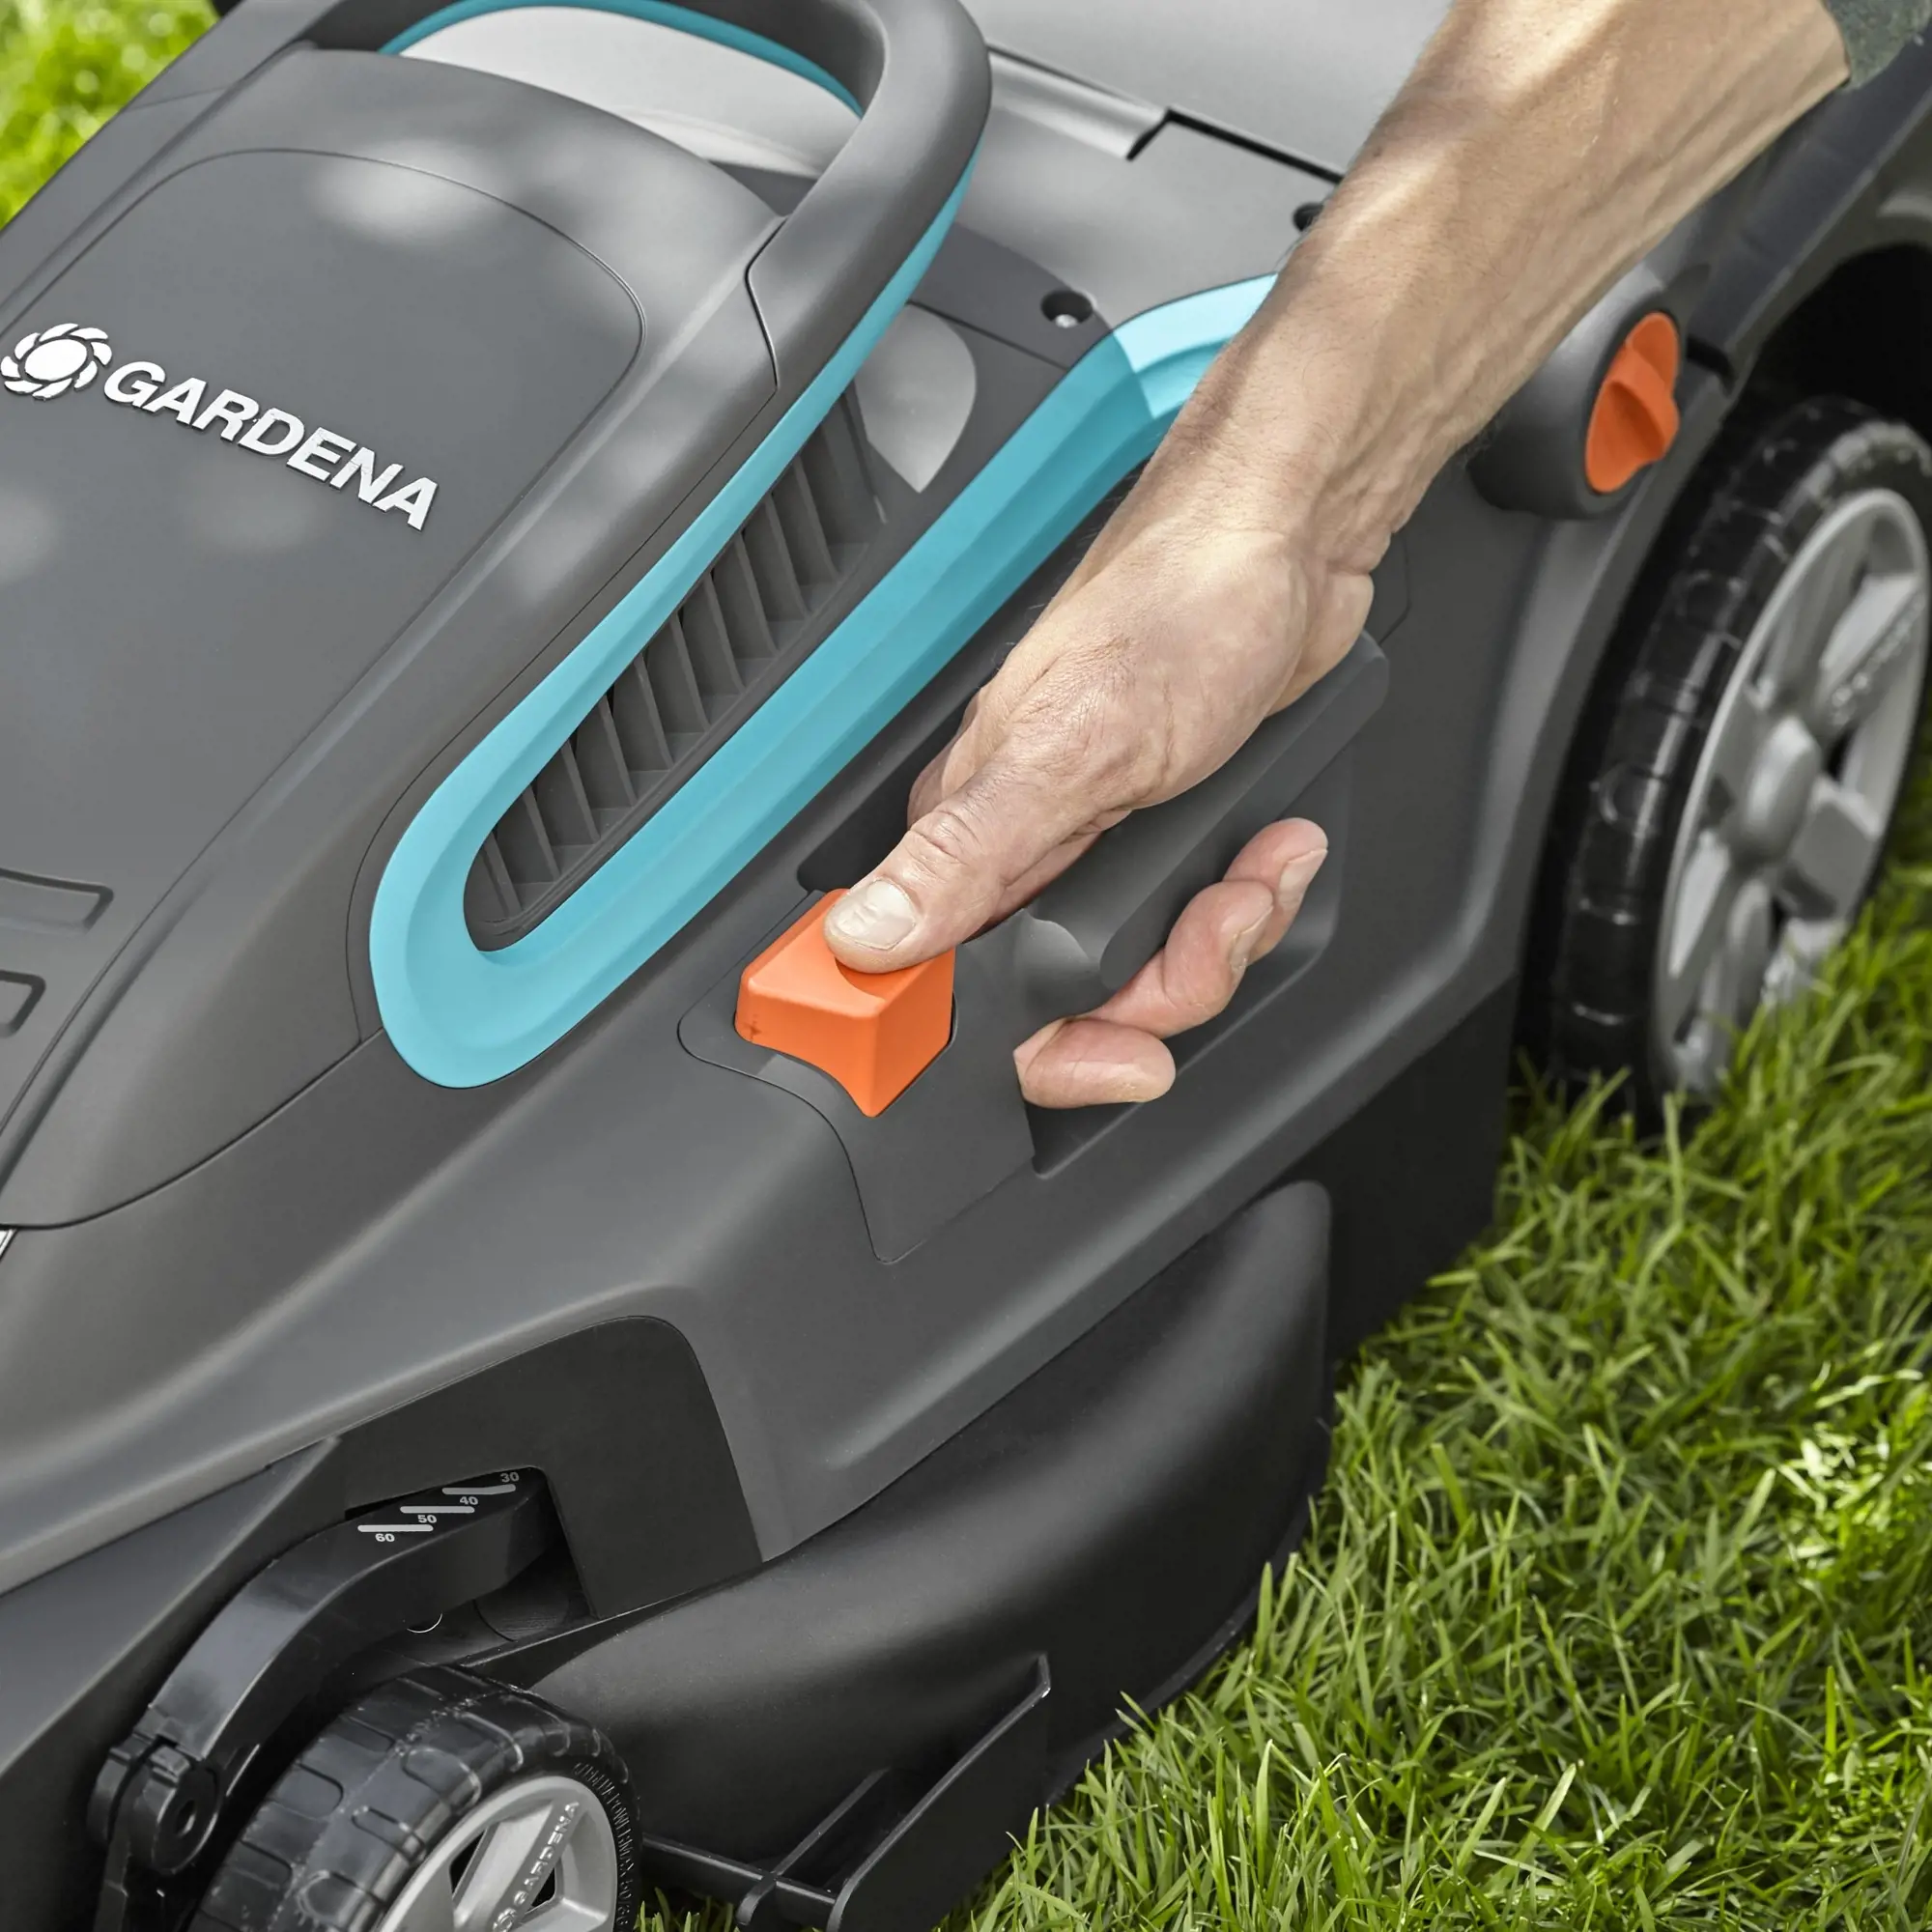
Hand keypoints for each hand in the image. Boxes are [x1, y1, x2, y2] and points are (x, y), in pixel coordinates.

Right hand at [822, 445, 1369, 1106]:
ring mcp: (1093, 845)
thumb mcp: (1072, 749)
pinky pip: (1197, 925)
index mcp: (968, 829)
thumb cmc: (1177, 607)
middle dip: (1164, 987)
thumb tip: (864, 936)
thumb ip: (968, 854)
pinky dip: (1248, 900)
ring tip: (1248, 872)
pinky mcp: (1157, 833)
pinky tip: (1265, 846)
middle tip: (1209, 932)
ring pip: (1146, 971)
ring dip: (1218, 938)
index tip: (1116, 1054)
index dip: (1041, 1045)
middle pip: (1072, 1002)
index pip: (958, 995)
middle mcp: (1020, 847)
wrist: (1281, 541)